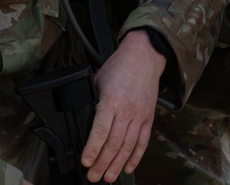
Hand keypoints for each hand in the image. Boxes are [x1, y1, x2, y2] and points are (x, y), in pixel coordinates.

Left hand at [81, 30, 165, 182]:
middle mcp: (126, 110)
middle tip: (93, 176)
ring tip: (108, 177)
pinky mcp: (148, 118)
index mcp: (111, 100)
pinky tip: (127, 167)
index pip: (101, 130)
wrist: (144, 58)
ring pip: (128, 146)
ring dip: (117, 165)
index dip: (92, 148)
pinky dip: (135, 157)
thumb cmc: (119, 67)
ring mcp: (139, 116)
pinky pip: (143, 142)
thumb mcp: (98, 80)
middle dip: (103, 163)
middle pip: (114, 143)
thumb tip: (80, 116)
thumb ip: (91, 100)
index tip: (86, 161)